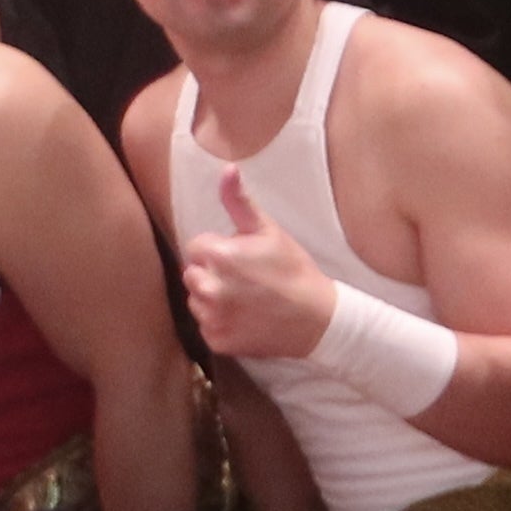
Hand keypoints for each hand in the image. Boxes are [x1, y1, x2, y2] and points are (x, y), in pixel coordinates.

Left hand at [177, 169, 341, 362]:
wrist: (317, 319)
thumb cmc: (294, 270)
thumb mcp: (269, 231)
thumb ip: (240, 202)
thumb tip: (226, 168)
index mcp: (218, 256)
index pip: (196, 247)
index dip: (218, 250)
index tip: (241, 258)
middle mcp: (209, 288)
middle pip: (192, 274)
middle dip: (211, 273)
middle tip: (243, 279)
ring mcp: (212, 317)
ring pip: (196, 301)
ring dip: (213, 299)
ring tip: (245, 299)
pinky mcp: (217, 341)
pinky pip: (207, 326)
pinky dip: (221, 323)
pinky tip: (245, 318)